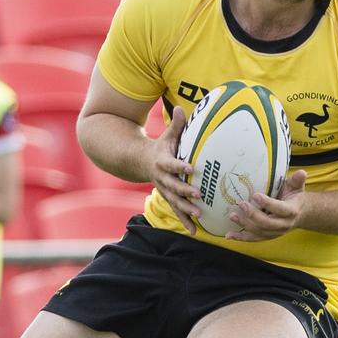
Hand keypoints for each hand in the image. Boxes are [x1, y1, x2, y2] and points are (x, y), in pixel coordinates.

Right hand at [148, 106, 201, 234]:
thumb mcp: (167, 135)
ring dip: (186, 209)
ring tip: (199, 215)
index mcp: (162, 161)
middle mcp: (161, 178)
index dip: (180, 165)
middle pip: (173, 185)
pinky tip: (195, 230)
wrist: (139, 162)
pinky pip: (176, 210)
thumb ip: (176, 125)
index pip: (172, 163)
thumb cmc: (160, 146)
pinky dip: (185, 221)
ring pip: (174, 201)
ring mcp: (164, 189)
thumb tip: (181, 107)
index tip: (191, 166)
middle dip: (185, 191)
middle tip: (198, 194)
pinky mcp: (168, 198)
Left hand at [225, 170, 307, 241]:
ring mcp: (275, 233)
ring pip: (259, 232)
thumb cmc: (294, 197)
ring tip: (232, 216)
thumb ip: (297, 180)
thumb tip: (301, 172)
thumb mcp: (297, 187)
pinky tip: (229, 235)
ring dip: (244, 225)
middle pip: (267, 223)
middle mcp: (284, 224)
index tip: (256, 195)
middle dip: (253, 215)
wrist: (300, 214)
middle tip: (241, 204)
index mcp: (292, 211)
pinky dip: (241, 238)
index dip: (268, 204)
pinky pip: (253, 239)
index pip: (280, 209)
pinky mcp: (267, 236)